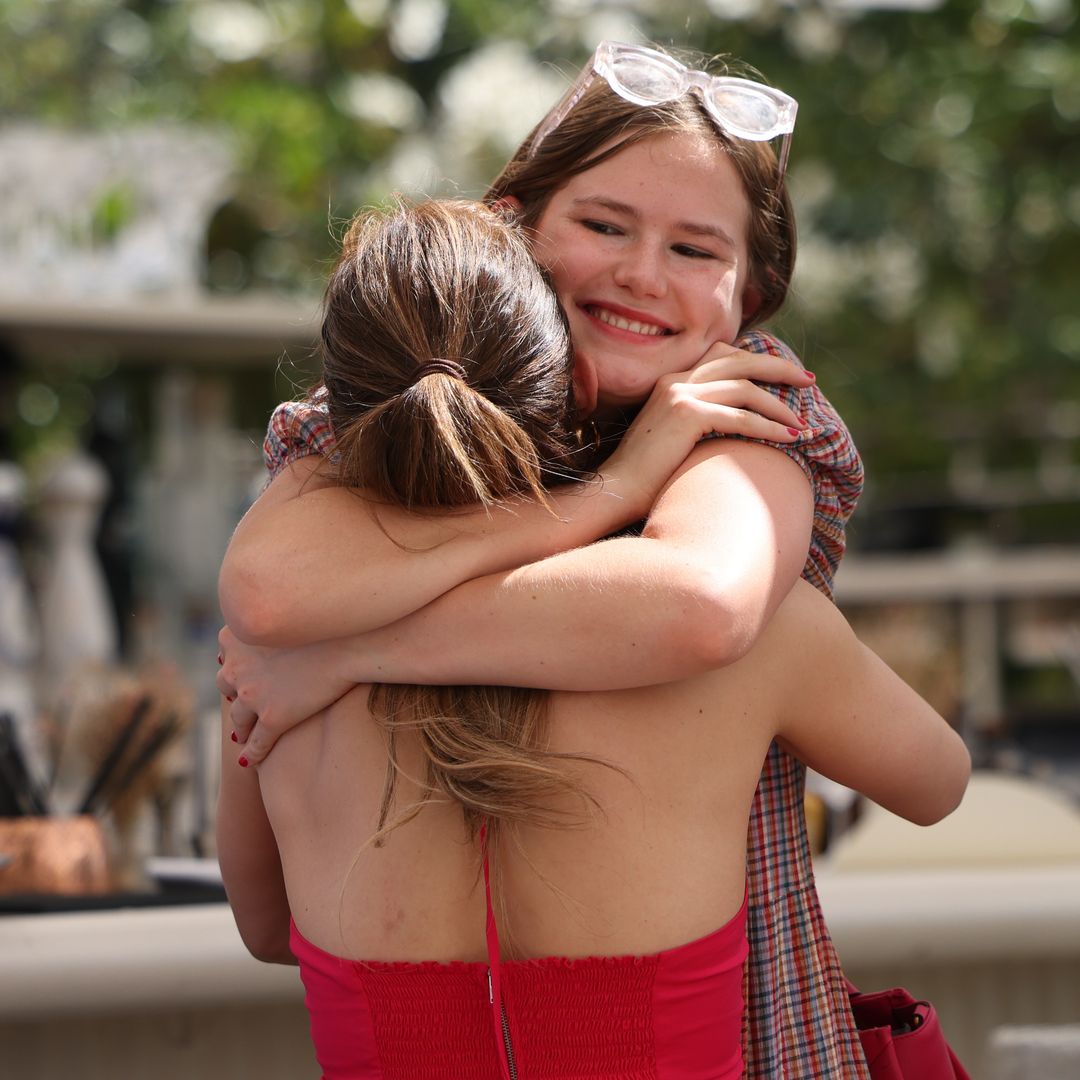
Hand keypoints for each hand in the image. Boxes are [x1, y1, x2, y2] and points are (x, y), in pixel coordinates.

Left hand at [216, 626, 354, 766]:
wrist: (349, 640)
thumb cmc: (330, 619)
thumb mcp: (290, 608)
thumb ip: (277, 616)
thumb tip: (282, 612)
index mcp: (237, 636)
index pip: (227, 652)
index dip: (235, 661)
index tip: (242, 667)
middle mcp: (237, 667)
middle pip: (227, 685)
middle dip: (233, 693)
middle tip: (243, 700)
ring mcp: (252, 696)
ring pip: (239, 719)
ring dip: (240, 728)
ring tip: (242, 736)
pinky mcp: (273, 718)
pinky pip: (258, 742)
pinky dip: (254, 752)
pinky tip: (252, 761)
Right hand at [599, 344, 812, 516]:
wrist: (616, 490)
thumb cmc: (645, 476)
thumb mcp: (673, 438)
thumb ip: (698, 423)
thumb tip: (733, 427)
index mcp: (671, 381)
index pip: (722, 355)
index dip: (756, 361)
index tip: (784, 375)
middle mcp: (676, 381)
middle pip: (740, 360)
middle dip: (779, 368)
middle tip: (809, 380)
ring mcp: (680, 395)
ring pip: (745, 387)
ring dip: (780, 405)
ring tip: (802, 423)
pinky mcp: (687, 415)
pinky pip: (741, 416)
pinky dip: (770, 427)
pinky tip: (790, 438)